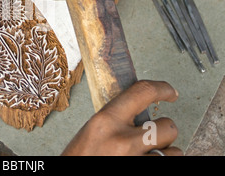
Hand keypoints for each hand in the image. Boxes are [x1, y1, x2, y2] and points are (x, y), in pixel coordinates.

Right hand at [62, 80, 182, 155]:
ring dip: (164, 152)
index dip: (162, 89)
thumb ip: (116, 120)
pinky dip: (160, 161)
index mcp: (106, 121)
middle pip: (167, 127)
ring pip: (174, 151)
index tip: (170, 92)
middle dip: (163, 132)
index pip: (142, 93)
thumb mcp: (92, 132)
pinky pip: (169, 163)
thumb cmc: (81, 156)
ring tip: (145, 154)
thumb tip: (141, 111)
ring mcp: (134, 160)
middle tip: (150, 138)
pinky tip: (145, 160)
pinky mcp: (142, 172)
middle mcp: (122, 141)